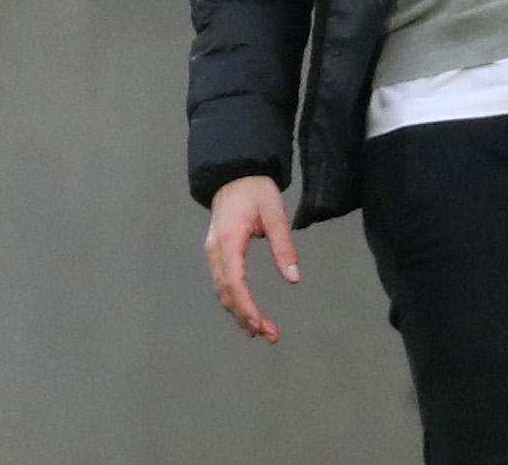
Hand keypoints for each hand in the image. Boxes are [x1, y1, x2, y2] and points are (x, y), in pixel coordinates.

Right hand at [204, 174, 298, 342]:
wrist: (235, 173)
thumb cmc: (255, 190)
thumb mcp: (275, 213)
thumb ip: (283, 246)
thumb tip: (294, 278)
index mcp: (228, 240)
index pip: (235, 283)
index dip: (247, 308)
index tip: (263, 326)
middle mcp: (215, 250)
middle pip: (226, 293)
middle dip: (246, 317)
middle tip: (270, 335)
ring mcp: (213, 252)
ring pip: (223, 291)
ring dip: (240, 312)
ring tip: (261, 331)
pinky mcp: (216, 253)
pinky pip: (223, 283)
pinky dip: (235, 301)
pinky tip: (247, 313)